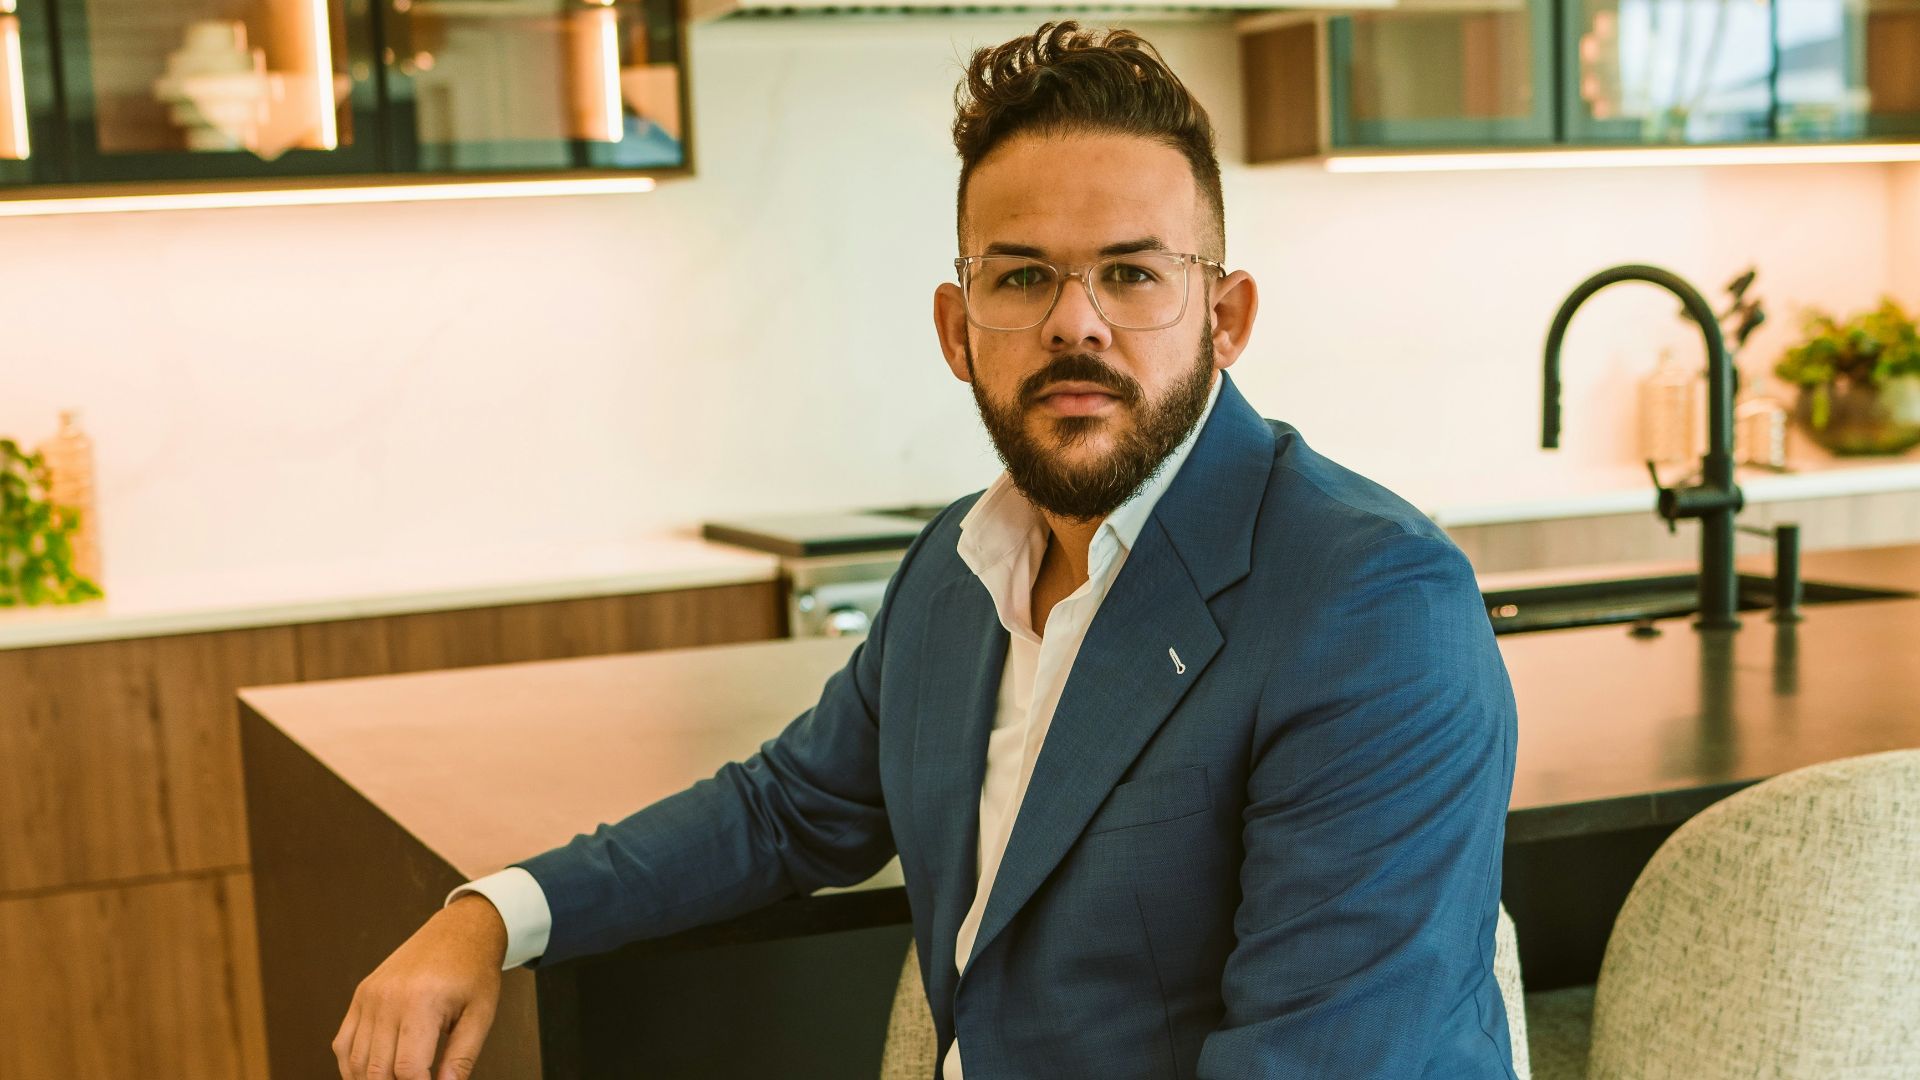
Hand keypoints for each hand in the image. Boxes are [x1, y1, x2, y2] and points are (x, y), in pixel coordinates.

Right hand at [333, 894, 507, 1079]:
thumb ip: (462, 1057)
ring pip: (355, 1060)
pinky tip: (371, 1075)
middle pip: (377, 1070)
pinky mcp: (361, 994)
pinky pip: (343, 1042)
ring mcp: (370, 996)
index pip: (408, 1069)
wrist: (459, 930)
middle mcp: (388, 999)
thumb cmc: (474, 971)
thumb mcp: (480, 1015)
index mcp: (422, 1003)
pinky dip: (351, 1066)